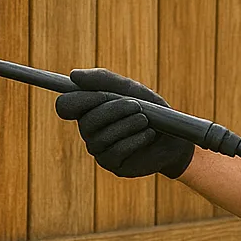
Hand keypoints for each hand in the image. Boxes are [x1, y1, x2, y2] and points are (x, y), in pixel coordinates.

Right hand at [55, 68, 194, 178]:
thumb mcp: (131, 89)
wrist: (174, 138)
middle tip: (137, 106)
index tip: (103, 94)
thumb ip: (103, 80)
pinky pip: (115, 152)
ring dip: (127, 125)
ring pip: (101, 138)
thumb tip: (73, 75)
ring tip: (145, 121)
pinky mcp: (112, 165)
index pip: (65, 106)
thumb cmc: (150, 111)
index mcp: (88, 109)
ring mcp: (99, 149)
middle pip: (87, 121)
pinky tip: (147, 135)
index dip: (79, 100)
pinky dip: (134, 140)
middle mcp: (89, 130)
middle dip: (114, 110)